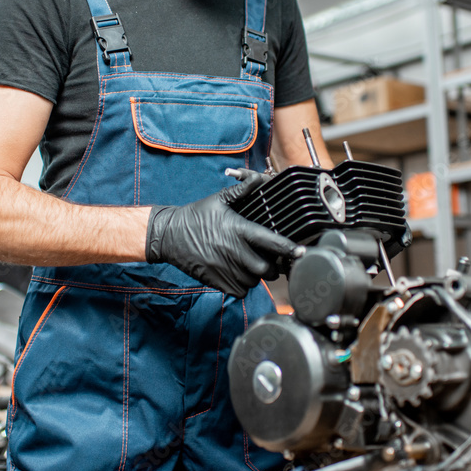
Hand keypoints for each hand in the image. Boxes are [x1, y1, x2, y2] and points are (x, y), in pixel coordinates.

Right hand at [146, 175, 295, 296]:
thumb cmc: (195, 216)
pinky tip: (239, 273)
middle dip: (273, 266)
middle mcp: (234, 252)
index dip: (289, 249)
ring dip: (257, 275)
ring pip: (254, 281)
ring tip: (251, 263)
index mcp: (238, 230)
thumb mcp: (218, 199)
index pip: (271, 242)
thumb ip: (242, 190)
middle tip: (270, 259)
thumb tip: (258, 179)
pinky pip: (240, 291)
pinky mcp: (218, 282)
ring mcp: (225, 269)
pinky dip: (244, 285)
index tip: (301, 252)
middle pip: (266, 269)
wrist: (169, 235)